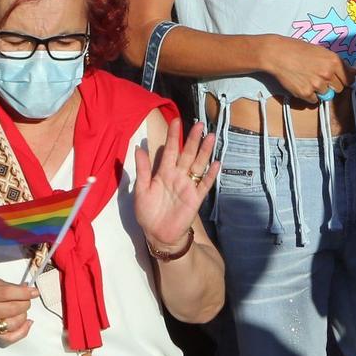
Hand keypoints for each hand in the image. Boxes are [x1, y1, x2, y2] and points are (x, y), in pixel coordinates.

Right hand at [0, 277, 37, 345]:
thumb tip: (27, 289)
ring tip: (21, 309)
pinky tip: (27, 323)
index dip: (25, 293)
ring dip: (23, 315)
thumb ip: (8, 285)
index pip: (9, 293)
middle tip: (25, 299)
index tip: (34, 292)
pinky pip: (11, 337)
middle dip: (25, 303)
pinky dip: (23, 331)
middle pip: (14, 308)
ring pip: (15, 323)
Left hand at [133, 120, 218, 250]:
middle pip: (187, 153)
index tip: (176, 120)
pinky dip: (211, 174)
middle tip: (199, 124)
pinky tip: (216, 163)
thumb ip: (142, 170)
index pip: (170, 150)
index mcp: (163, 172)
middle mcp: (178, 175)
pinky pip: (205, 184)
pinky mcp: (196, 198)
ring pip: (198, 164)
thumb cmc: (148, 212)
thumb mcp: (141, 190)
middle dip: (193, 139)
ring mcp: (188, 185)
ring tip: (211, 137)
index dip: (173, 136)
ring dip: (205, 151)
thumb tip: (138, 148)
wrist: (158, 234)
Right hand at [260, 34, 349, 103]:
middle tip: (319, 77)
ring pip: (326, 95)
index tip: (339, 79)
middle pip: (339, 89)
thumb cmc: (298, 49)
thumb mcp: (321, 51)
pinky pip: (314, 100)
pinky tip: (301, 83)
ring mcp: (317, 85)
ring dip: (319, 90)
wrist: (277, 54)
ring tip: (307, 78)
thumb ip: (339, 64)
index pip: (349, 79)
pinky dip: (309, 95)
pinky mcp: (305, 93)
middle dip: (332, 85)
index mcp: (334, 61)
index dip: (344, 79)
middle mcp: (327, 74)